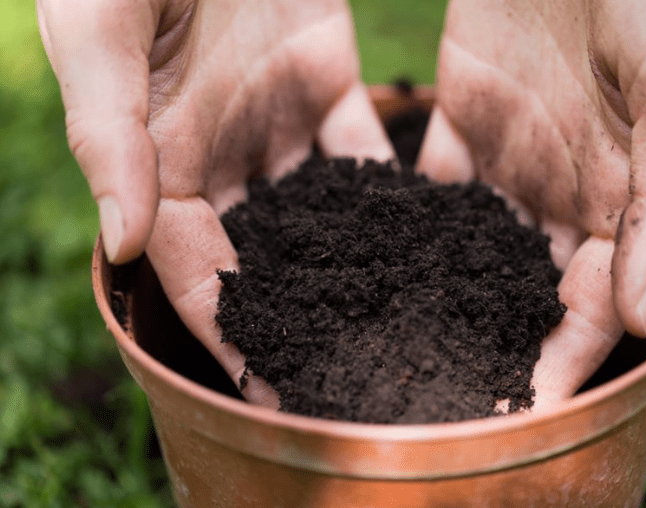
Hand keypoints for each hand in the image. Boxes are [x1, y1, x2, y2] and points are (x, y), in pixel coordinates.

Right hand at [37, 0, 393, 403]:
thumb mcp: (102, 29)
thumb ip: (110, 135)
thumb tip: (125, 246)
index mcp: (163, 156)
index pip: (197, 266)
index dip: (229, 329)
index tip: (271, 387)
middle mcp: (221, 150)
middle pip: (267, 254)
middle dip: (304, 315)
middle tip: (352, 373)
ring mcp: (275, 118)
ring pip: (321, 210)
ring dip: (356, 262)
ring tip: (402, 319)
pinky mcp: (324, 78)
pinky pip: (360, 146)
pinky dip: (388, 188)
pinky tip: (427, 231)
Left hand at [418, 0, 645, 408]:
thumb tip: (637, 315)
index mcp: (625, 195)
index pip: (594, 301)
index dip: (563, 356)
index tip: (522, 408)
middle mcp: (565, 191)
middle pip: (523, 289)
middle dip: (489, 341)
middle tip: (439, 394)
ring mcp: (511, 159)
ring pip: (470, 249)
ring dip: (437, 297)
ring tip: (391, 346)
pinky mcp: (463, 119)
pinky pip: (427, 187)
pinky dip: (402, 226)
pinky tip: (367, 266)